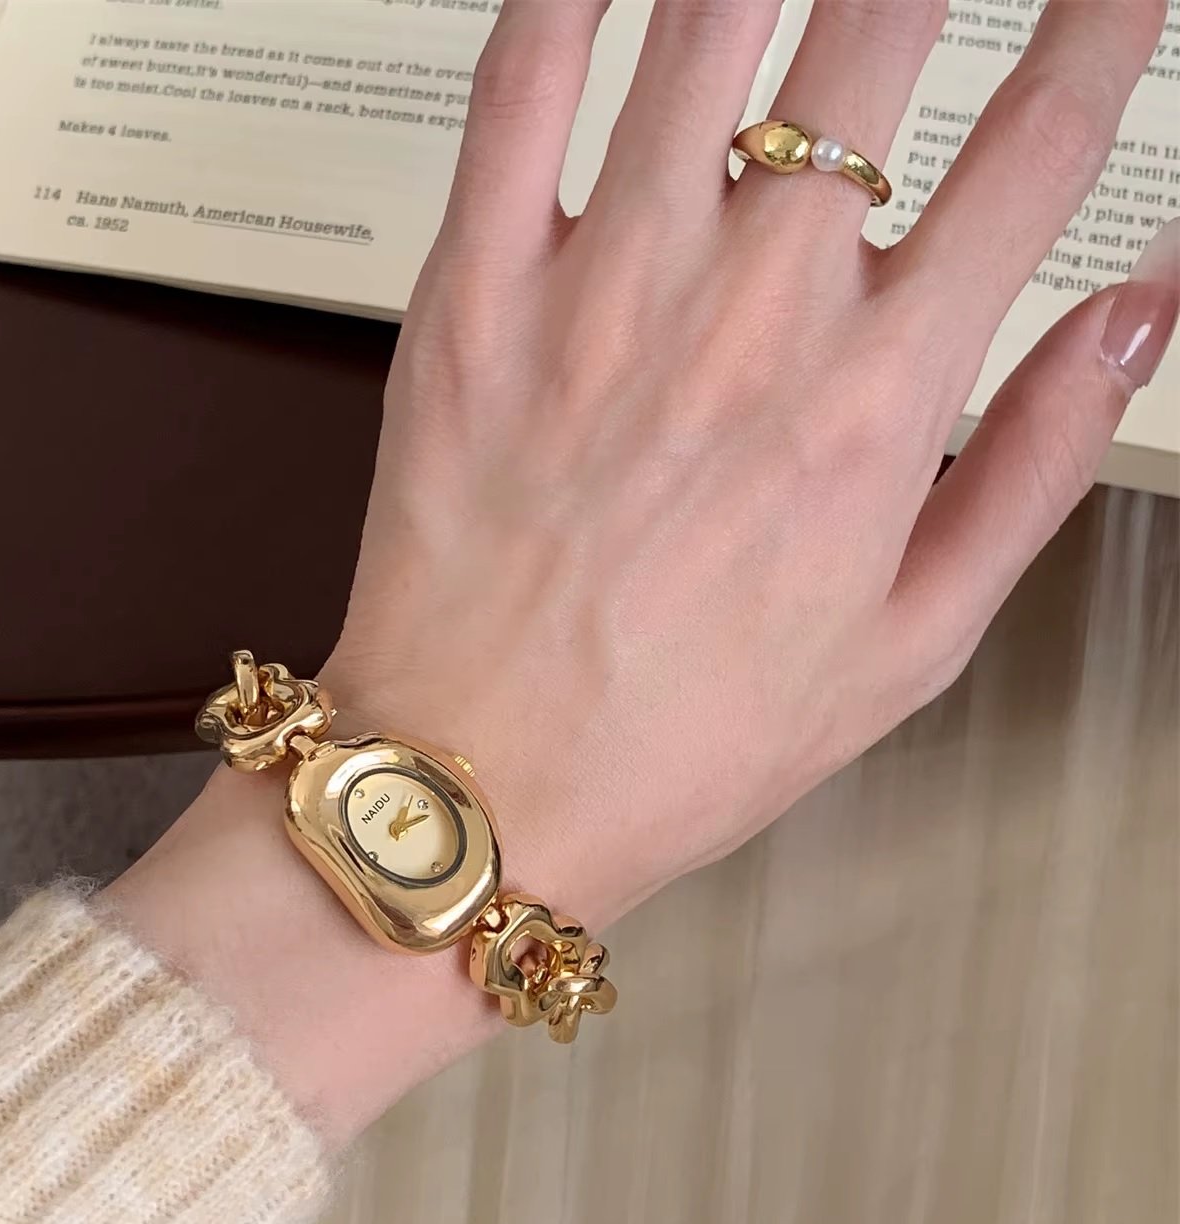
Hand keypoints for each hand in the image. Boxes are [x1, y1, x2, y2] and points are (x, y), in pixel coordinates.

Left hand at [324, 0, 1176, 930]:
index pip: (1039, 146)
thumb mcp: (910, 644)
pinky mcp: (473, 299)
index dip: (1103, 26)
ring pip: (706, 25)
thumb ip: (1035, 464)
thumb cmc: (682, 736)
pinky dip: (565, 1)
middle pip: (879, 35)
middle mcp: (749, 314)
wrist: (486, 783)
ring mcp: (602, 292)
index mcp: (875, 400)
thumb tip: (1138, 313)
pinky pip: (520, 89)